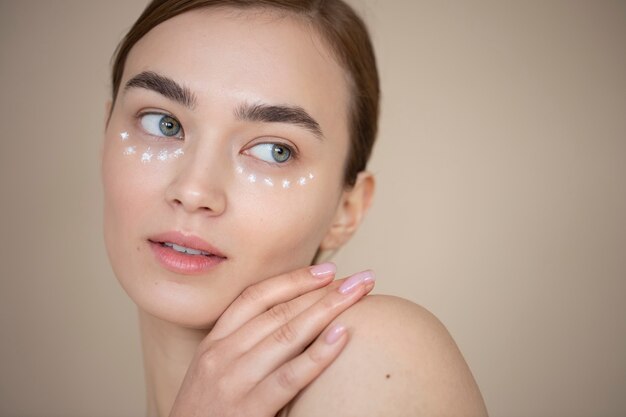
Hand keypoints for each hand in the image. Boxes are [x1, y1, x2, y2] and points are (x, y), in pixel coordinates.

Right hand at [168, 263, 374, 416]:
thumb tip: (294, 320)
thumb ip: (245, 347)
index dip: (294, 280)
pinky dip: (319, 354)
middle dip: (323, 291)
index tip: (327, 270)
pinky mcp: (249, 410)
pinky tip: (343, 335)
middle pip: (278, 311)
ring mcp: (233, 381)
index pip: (256, 298)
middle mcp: (220, 355)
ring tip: (359, 294)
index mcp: (214, 342)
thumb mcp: (216, 372)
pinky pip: (290, 377)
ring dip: (328, 310)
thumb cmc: (208, 415)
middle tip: (359, 278)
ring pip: (287, 334)